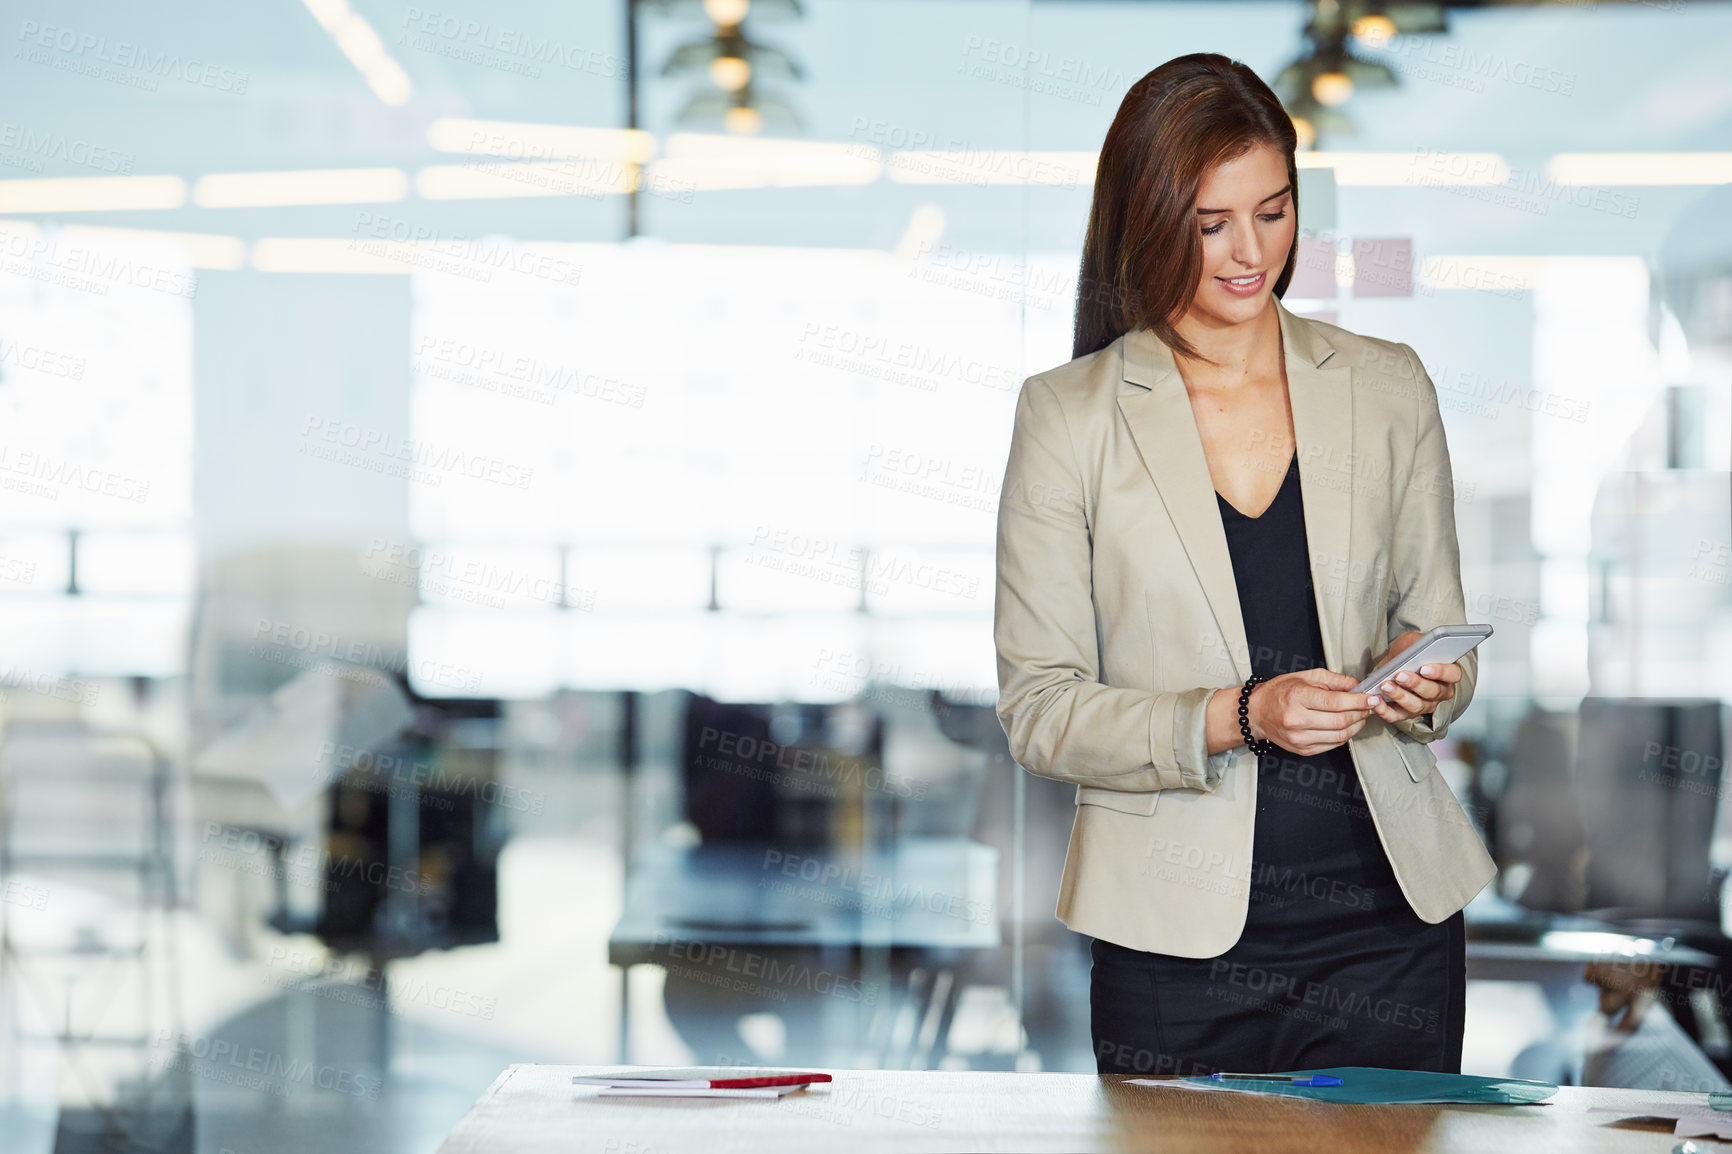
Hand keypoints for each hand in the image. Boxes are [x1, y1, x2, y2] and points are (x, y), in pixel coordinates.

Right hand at [1245, 667, 1371, 757]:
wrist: (1256, 713)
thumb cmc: (1279, 692)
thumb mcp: (1305, 676)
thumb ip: (1335, 680)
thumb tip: (1358, 686)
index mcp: (1297, 697)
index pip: (1336, 702)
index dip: (1359, 701)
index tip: (1371, 698)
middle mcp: (1296, 719)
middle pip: (1340, 721)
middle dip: (1360, 713)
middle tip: (1368, 707)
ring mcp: (1298, 737)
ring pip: (1339, 735)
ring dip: (1356, 726)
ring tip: (1359, 716)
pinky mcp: (1302, 749)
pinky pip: (1332, 745)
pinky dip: (1344, 735)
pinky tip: (1346, 726)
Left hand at [1364, 630, 1459, 724]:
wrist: (1393, 662)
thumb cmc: (1408, 652)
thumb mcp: (1413, 641)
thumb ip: (1417, 643)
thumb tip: (1415, 649)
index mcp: (1447, 673)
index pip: (1453, 674)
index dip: (1441, 672)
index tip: (1424, 668)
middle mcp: (1439, 692)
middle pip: (1433, 692)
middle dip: (1415, 684)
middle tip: (1400, 675)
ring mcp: (1424, 705)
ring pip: (1416, 706)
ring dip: (1400, 696)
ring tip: (1385, 685)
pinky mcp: (1404, 713)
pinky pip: (1396, 716)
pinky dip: (1384, 710)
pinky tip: (1375, 700)